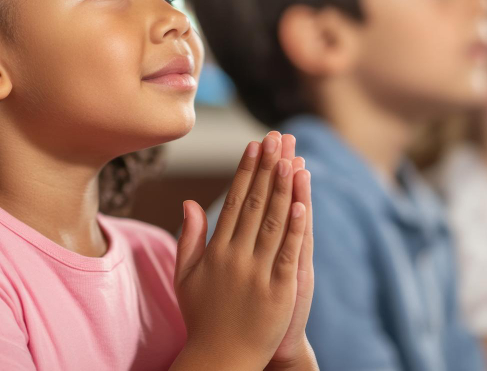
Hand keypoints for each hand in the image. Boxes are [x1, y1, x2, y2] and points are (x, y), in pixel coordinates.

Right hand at [174, 132, 309, 368]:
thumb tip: (190, 201)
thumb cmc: (202, 317)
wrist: (221, 359)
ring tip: (291, 159)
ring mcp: (258, 273)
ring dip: (283, 189)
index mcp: (214, 251)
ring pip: (274, 223)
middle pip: (255, 204)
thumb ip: (189, 238)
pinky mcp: (280, 290)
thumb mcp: (185, 277)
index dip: (245, 171)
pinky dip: (296, 228)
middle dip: (267, 169)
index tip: (253, 145)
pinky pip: (289, 253)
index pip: (233, 201)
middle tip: (276, 138)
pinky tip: (301, 204)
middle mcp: (235, 257)